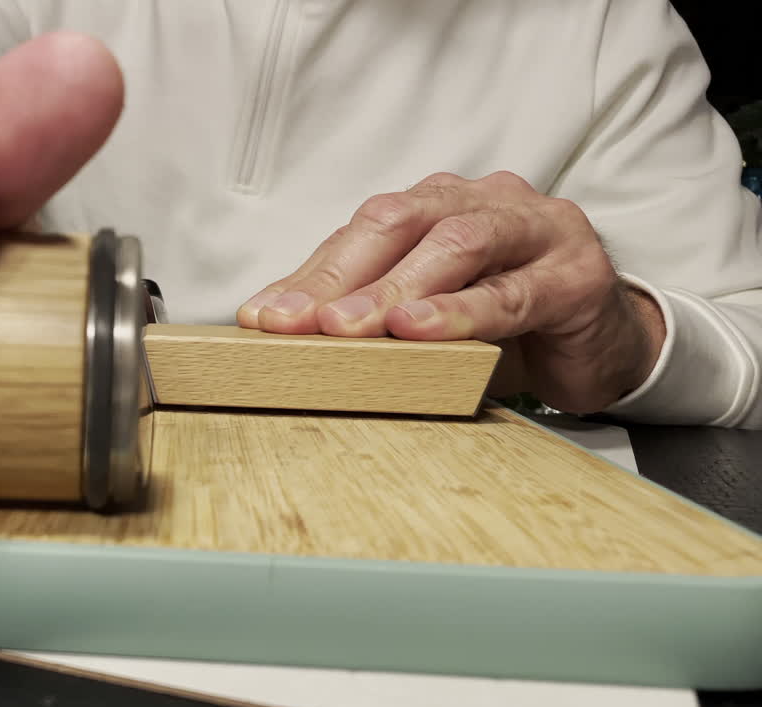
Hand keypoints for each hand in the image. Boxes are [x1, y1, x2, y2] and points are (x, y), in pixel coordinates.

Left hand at [237, 171, 666, 414]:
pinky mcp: (576, 275)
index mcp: (440, 204)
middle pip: (401, 224)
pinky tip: (421, 331)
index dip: (310, 273)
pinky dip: (460, 313)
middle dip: (341, 276)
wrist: (604, 344)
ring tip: (348, 327)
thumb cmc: (507, 322)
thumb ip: (369, 308)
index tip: (262, 315)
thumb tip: (280, 325)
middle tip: (294, 322)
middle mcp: (485, 202)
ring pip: (455, 247)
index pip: (363, 231)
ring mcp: (537, 230)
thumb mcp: (429, 312)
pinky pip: (512, 293)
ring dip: (394, 290)